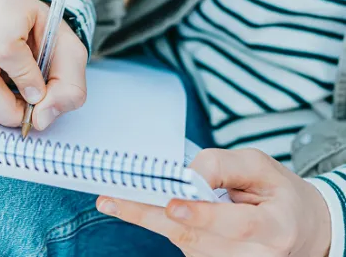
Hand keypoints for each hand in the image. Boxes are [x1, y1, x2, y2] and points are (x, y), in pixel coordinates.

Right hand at [0, 0, 87, 128]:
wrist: (22, 22)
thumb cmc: (46, 37)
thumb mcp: (71, 56)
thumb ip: (70, 88)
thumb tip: (41, 118)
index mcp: (9, 3)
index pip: (4, 49)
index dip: (23, 79)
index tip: (39, 91)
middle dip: (5, 108)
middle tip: (25, 114)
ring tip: (13, 106)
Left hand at [96, 148, 331, 256]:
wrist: (301, 230)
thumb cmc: (278, 193)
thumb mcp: (261, 166)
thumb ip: (223, 166)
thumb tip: (187, 173)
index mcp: (274, 229)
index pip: (235, 225)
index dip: (204, 215)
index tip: (173, 205)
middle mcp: (254, 255)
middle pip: (195, 237)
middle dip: (149, 216)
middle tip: (111, 200)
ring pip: (183, 241)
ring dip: (148, 217)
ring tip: (114, 199)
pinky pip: (182, 243)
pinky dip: (158, 223)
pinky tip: (136, 207)